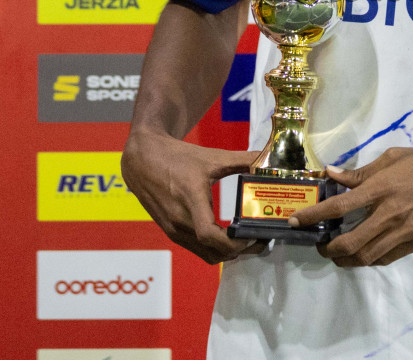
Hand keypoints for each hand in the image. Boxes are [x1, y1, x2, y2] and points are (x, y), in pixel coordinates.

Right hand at [121, 129, 266, 263]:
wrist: (143, 159)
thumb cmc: (177, 156)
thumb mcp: (212, 157)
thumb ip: (243, 159)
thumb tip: (269, 161)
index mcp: (190, 199)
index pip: (210, 235)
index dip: (234, 242)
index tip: (253, 235)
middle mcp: (179, 220)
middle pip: (213, 252)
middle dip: (239, 250)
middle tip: (259, 239)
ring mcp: (173, 229)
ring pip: (206, 255)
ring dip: (227, 253)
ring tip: (247, 240)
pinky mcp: (171, 232)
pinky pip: (197, 249)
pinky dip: (215, 249)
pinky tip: (228, 237)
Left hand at [289, 144, 412, 267]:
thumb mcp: (394, 157)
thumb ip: (361, 171)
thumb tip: (331, 174)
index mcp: (381, 188)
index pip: (338, 206)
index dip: (313, 216)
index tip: (295, 221)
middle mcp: (389, 213)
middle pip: (349, 242)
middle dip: (328, 249)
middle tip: (320, 246)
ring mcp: (404, 232)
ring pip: (366, 257)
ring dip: (346, 260)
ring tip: (338, 255)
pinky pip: (387, 258)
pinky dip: (369, 259)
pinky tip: (364, 253)